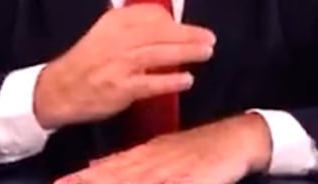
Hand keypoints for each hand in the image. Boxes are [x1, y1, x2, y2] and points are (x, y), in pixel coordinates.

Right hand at [33, 4, 215, 129]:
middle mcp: (118, 39)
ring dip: (186, 52)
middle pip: (161, 32)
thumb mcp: (104, 32)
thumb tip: (170, 25)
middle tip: (209, 38)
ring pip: (160, 54)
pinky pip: (152, 83)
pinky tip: (187, 80)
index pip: (151, 13)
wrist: (58, 89)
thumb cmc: (86, 61)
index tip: (185, 28)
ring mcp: (120, 64)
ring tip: (206, 52)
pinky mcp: (121, 88)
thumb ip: (133, 26)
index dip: (172, 21)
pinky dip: (171, 81)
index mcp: (114, 21)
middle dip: (189, 35)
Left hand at [54, 113, 272, 183]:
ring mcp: (171, 170)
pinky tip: (143, 182)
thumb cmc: (198, 150)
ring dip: (113, 183)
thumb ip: (131, 162)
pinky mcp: (191, 177)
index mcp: (144, 155)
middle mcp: (153, 161)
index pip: (108, 169)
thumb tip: (96, 165)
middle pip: (116, 177)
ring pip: (137, 181)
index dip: (82, 179)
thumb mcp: (161, 152)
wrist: (236, 138)